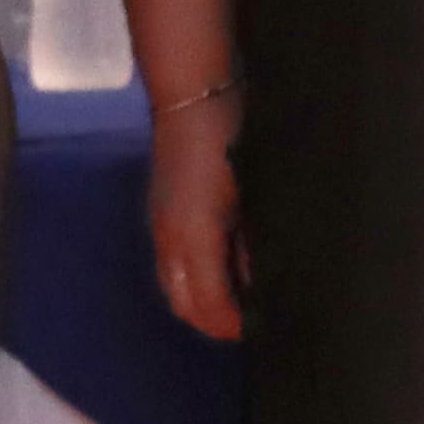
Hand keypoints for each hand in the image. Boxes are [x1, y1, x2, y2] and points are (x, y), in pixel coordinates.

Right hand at [146, 92, 244, 341]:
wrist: (193, 97)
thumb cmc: (232, 140)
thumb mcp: (254, 194)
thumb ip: (253, 243)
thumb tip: (262, 281)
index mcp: (196, 237)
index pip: (210, 304)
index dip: (234, 324)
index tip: (262, 327)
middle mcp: (171, 241)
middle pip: (185, 305)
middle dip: (214, 322)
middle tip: (249, 322)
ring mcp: (161, 227)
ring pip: (174, 287)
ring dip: (200, 303)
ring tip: (236, 302)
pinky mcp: (161, 215)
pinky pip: (171, 266)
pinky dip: (191, 281)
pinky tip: (219, 270)